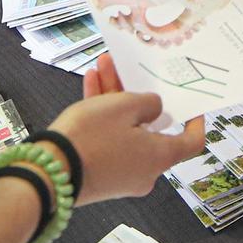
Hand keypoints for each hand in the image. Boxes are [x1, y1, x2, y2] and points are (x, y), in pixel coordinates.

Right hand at [50, 55, 206, 204]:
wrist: (48, 174)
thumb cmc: (91, 139)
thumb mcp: (124, 106)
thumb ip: (148, 103)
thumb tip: (154, 109)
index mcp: (160, 156)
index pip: (191, 142)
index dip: (195, 121)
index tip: (191, 104)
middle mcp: (145, 170)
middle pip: (149, 127)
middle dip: (135, 93)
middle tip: (129, 70)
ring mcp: (121, 175)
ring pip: (124, 129)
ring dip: (114, 98)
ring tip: (103, 67)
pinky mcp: (99, 174)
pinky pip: (108, 140)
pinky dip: (102, 116)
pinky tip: (90, 83)